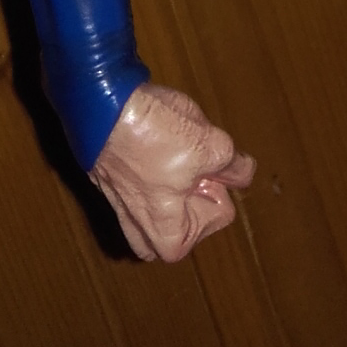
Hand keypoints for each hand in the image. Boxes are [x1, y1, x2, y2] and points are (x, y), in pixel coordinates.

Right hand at [89, 82, 254, 261]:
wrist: (104, 107)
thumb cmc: (154, 135)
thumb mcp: (213, 146)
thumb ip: (234, 166)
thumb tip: (242, 173)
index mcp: (167, 239)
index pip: (222, 212)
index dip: (216, 181)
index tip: (196, 165)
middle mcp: (142, 235)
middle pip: (197, 208)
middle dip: (199, 180)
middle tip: (185, 155)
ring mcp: (124, 210)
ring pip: (174, 195)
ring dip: (180, 169)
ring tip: (169, 145)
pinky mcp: (115, 185)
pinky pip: (151, 179)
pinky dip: (159, 157)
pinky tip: (154, 135)